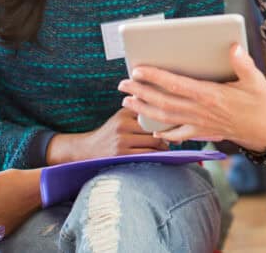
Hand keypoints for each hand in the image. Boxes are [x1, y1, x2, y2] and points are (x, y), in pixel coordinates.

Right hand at [46, 108, 168, 163]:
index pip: (152, 113)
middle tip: (178, 139)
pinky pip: (146, 155)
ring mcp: (121, 140)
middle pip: (155, 129)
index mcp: (125, 111)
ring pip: (153, 142)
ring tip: (169, 147)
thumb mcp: (121, 116)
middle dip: (168, 135)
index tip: (178, 124)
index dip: (167, 120)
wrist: (87, 149)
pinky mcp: (120, 154)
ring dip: (164, 146)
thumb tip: (167, 109)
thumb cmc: (111, 132)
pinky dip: (156, 155)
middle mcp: (123, 123)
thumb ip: (139, 110)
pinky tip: (160, 156)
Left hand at [118, 44, 265, 150]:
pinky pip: (180, 134)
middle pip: (164, 101)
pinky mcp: (207, 132)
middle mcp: (202, 111)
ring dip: (145, 110)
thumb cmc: (264, 104)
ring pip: (166, 118)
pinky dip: (165, 132)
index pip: (176, 84)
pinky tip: (154, 129)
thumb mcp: (256, 80)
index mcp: (211, 95)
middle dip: (140, 92)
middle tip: (122, 84)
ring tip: (127, 103)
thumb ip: (242, 64)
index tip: (137, 69)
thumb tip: (232, 47)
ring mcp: (202, 124)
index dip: (154, 77)